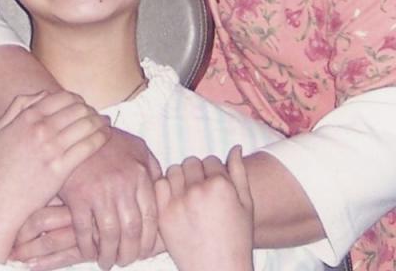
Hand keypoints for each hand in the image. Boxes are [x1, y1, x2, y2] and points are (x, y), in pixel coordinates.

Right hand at [0, 91, 109, 262]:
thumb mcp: (0, 129)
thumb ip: (19, 106)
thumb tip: (44, 93)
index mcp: (27, 117)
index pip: (62, 97)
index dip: (77, 98)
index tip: (83, 104)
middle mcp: (40, 129)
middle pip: (77, 109)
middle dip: (91, 109)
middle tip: (97, 115)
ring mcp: (51, 149)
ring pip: (86, 125)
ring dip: (100, 121)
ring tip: (105, 123)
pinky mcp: (61, 168)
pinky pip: (88, 146)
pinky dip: (101, 137)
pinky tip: (106, 136)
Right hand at [52, 127, 161, 268]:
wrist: (74, 130)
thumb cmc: (108, 140)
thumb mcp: (137, 147)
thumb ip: (152, 168)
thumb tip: (163, 188)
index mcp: (140, 176)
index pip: (150, 218)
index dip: (148, 241)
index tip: (144, 252)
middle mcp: (122, 186)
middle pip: (132, 231)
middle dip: (130, 253)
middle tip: (126, 261)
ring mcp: (99, 192)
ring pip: (110, 234)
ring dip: (109, 254)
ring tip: (107, 262)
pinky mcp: (77, 196)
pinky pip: (84, 230)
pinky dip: (86, 246)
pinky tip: (88, 251)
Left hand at [154, 146, 253, 270]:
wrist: (218, 269)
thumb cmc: (236, 239)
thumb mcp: (246, 205)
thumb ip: (239, 173)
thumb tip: (236, 147)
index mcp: (220, 185)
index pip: (210, 160)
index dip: (214, 172)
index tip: (215, 186)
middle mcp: (197, 189)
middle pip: (191, 162)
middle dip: (197, 173)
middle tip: (201, 190)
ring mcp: (178, 200)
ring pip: (173, 170)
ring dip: (180, 178)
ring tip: (189, 195)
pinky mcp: (163, 212)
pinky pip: (159, 185)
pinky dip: (165, 188)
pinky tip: (175, 200)